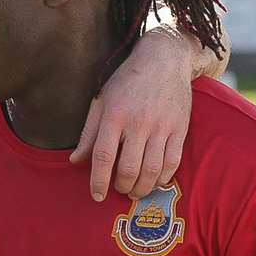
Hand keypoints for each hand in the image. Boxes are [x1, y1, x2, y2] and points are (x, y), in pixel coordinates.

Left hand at [72, 28, 192, 200]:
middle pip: (129, 168)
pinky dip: (163, 177)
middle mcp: (139, 122)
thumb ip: (89, 133)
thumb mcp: (101, 101)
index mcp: (115, 115)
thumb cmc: (127, 81)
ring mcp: (162, 126)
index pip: (104, 156)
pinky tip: (155, 181)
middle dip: (122, 187)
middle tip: (118, 190)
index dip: (98, 181)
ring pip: (152, 169)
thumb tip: (75, 161)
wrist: (164, 59)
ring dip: (142, 188)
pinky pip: (173, 161)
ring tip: (135, 191)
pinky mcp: (180, 128)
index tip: (96, 195)